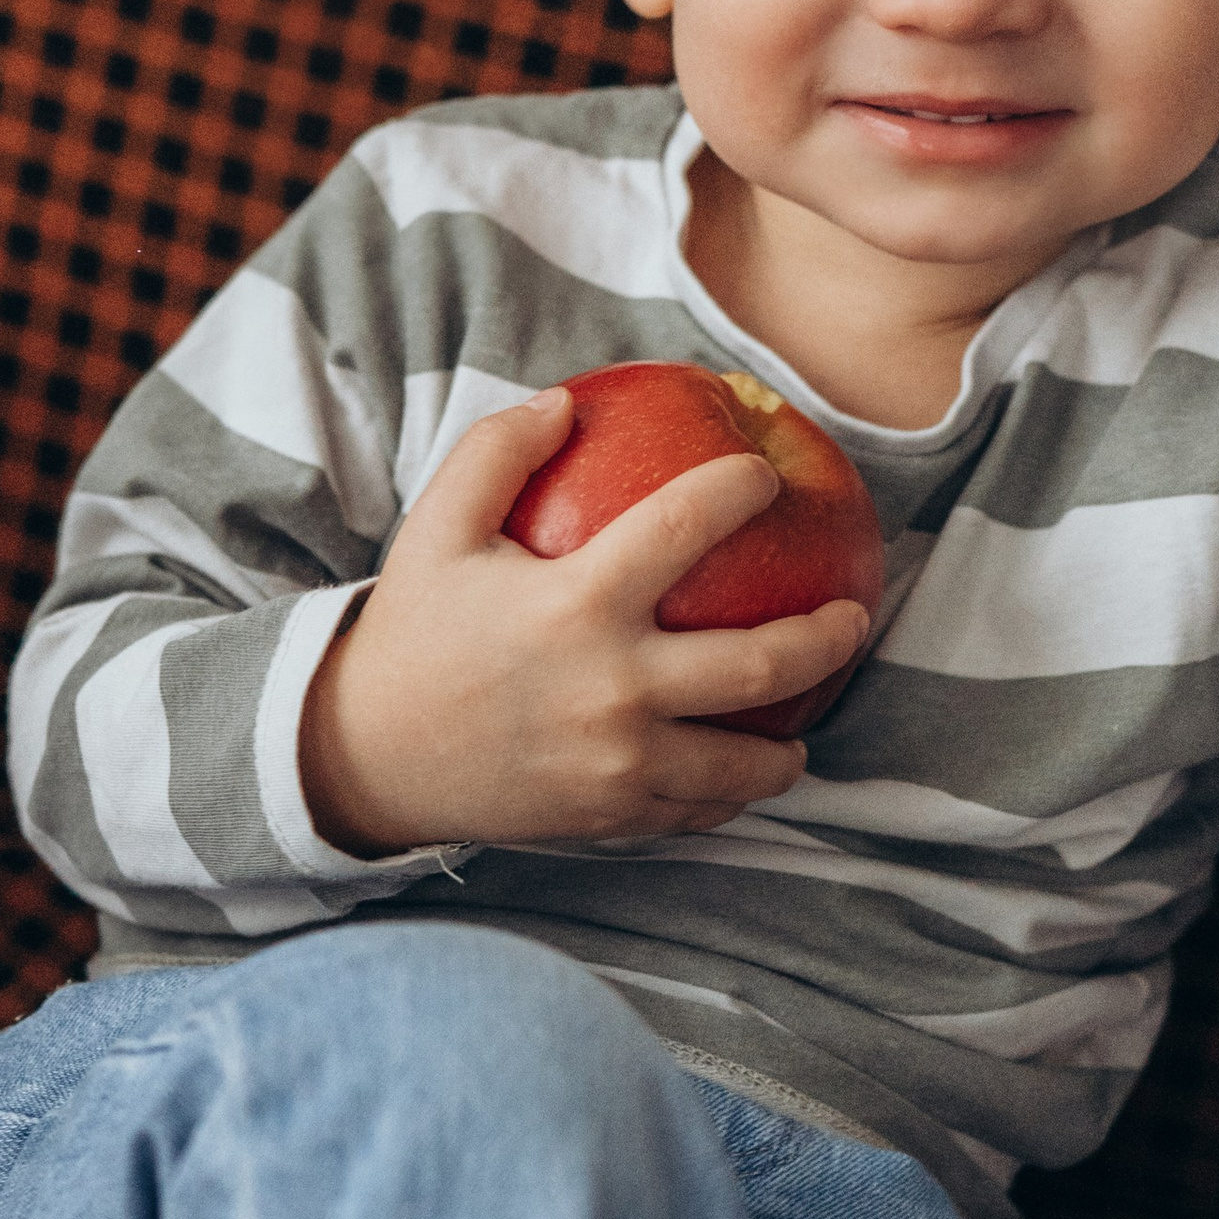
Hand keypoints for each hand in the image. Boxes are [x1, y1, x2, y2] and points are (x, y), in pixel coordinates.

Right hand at [296, 390, 870, 855]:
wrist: (368, 757)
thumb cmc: (415, 632)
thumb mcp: (437, 529)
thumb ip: (497, 452)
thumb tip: (568, 401)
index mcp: (576, 605)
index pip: (689, 525)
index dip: (741, 488)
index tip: (764, 475)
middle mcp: (614, 689)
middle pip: (762, 664)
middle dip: (828, 635)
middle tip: (850, 614)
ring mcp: (619, 764)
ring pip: (747, 763)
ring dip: (792, 744)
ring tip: (807, 719)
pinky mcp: (613, 817)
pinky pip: (699, 809)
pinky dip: (729, 791)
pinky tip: (741, 769)